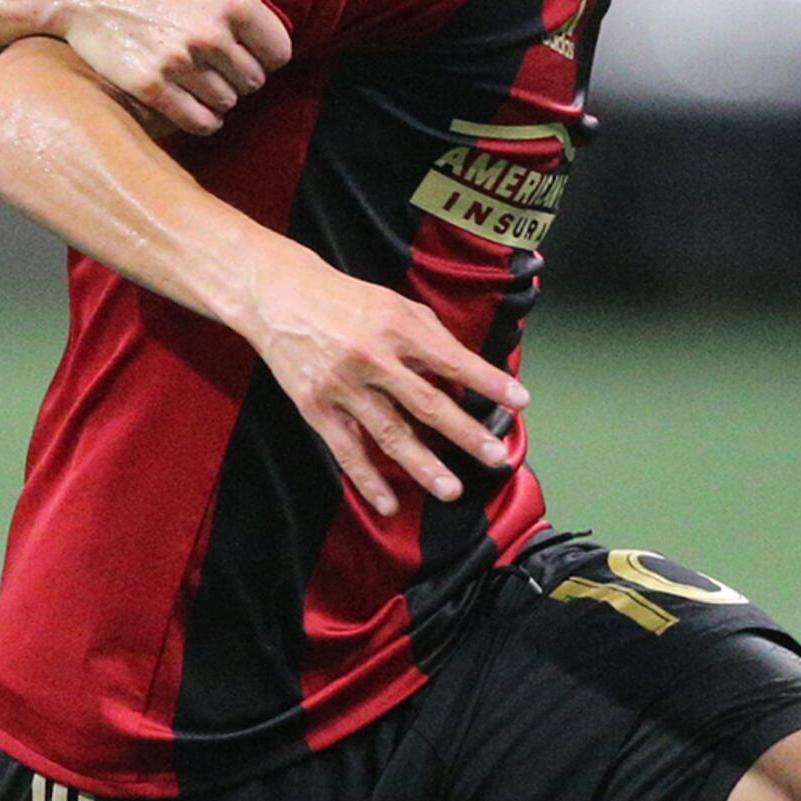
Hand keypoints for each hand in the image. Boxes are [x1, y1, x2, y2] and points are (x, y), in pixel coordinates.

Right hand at [48, 0, 332, 136]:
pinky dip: (201, 118)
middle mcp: (211, 38)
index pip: (279, 54)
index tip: (247, 42)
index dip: (266, 50)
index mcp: (234, 3)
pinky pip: (199, 122)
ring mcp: (180, 65)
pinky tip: (191, 100)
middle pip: (254, 81)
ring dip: (220, 95)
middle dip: (241, 71)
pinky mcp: (151, 87)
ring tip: (202, 74)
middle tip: (220, 57)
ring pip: (227, 103)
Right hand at [240, 239, 527, 520]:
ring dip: (423, 465)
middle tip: (496, 457)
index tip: (521, 401)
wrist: (279, 296)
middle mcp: (373, 358)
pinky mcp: (315, 408)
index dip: (489, 381)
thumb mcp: (394, 303)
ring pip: (389, 433)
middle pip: (426, 403)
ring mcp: (343, 386)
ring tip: (452, 489)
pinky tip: (389, 504)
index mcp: (398, 328)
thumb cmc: (346, 300)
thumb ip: (430, 336)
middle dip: (465, 433)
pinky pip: (346, 450)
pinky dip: (367, 480)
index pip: (453, 360)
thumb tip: (467, 371)